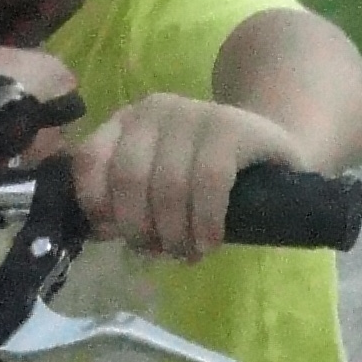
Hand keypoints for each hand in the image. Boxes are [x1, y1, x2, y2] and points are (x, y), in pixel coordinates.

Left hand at [71, 93, 307, 259]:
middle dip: (139, 228)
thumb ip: (125, 199)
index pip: (90, 158)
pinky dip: (205, 220)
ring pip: (168, 184)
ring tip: (185, 252)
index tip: (113, 235)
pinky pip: (209, 181)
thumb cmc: (204, 177)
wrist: (270, 152)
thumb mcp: (156, 182)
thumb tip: (101, 231)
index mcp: (128, 122)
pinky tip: (209, 242)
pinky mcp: (234, 127)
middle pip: (129, 177)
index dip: (96, 203)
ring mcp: (196, 113)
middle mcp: (156, 110)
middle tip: (158, 251)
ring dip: (174, 232)